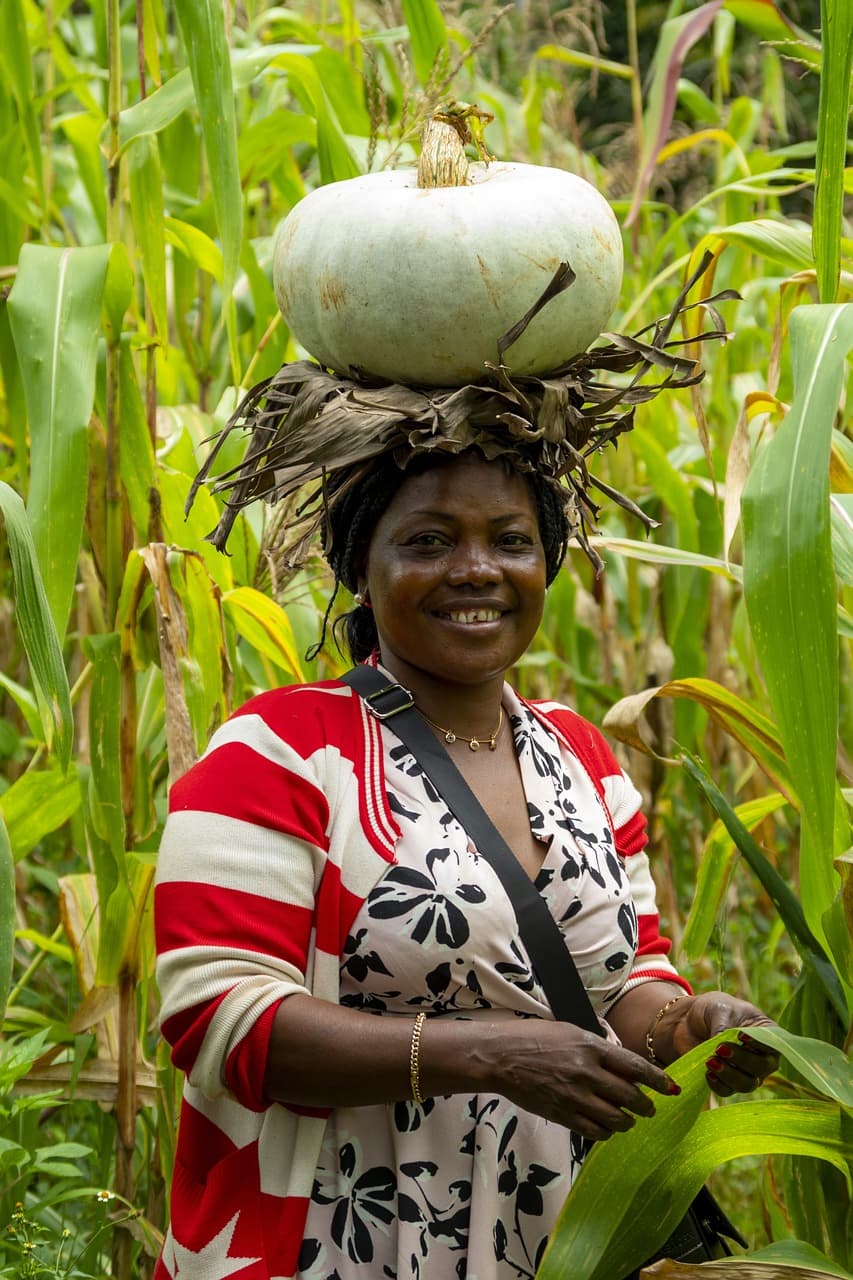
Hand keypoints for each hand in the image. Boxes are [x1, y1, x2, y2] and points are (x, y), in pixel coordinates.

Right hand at [495, 1020, 679, 1141]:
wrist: (501, 1056)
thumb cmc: (533, 1038)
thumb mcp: (571, 1032)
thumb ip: (597, 1049)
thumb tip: (622, 1068)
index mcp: (591, 1047)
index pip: (635, 1066)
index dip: (657, 1079)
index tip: (670, 1087)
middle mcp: (587, 1072)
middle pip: (630, 1096)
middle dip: (646, 1105)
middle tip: (651, 1108)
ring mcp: (574, 1096)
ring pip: (615, 1118)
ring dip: (628, 1122)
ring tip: (630, 1120)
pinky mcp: (562, 1114)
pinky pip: (594, 1131)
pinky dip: (606, 1132)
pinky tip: (608, 1128)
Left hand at [661, 992, 778, 1096]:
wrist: (691, 1019)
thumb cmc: (714, 1009)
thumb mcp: (720, 1010)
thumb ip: (724, 1028)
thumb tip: (722, 1050)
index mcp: (767, 1034)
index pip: (772, 1044)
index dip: (758, 1044)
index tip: (740, 1036)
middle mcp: (763, 1057)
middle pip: (761, 1068)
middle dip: (741, 1060)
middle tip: (720, 1048)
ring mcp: (748, 1073)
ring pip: (746, 1084)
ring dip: (729, 1074)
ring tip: (711, 1061)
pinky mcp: (729, 1082)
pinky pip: (727, 1091)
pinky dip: (718, 1085)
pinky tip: (708, 1073)